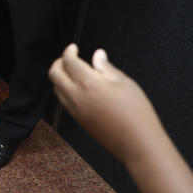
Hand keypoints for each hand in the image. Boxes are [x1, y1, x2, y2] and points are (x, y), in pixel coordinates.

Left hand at [49, 44, 160, 164]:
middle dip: (59, 63)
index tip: (73, 48)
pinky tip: (78, 89)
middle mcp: (76, 96)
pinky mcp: (78, 121)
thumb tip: (97, 55)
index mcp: (87, 83)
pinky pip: (64, 101)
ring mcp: (75, 110)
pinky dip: (65, 91)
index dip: (68, 51)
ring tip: (74, 73)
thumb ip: (106, 68)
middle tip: (69, 58)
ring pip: (57, 88)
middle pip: (54, 74)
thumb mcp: (125, 83)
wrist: (138, 144)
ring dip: (60, 77)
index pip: (68, 61)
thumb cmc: (136, 112)